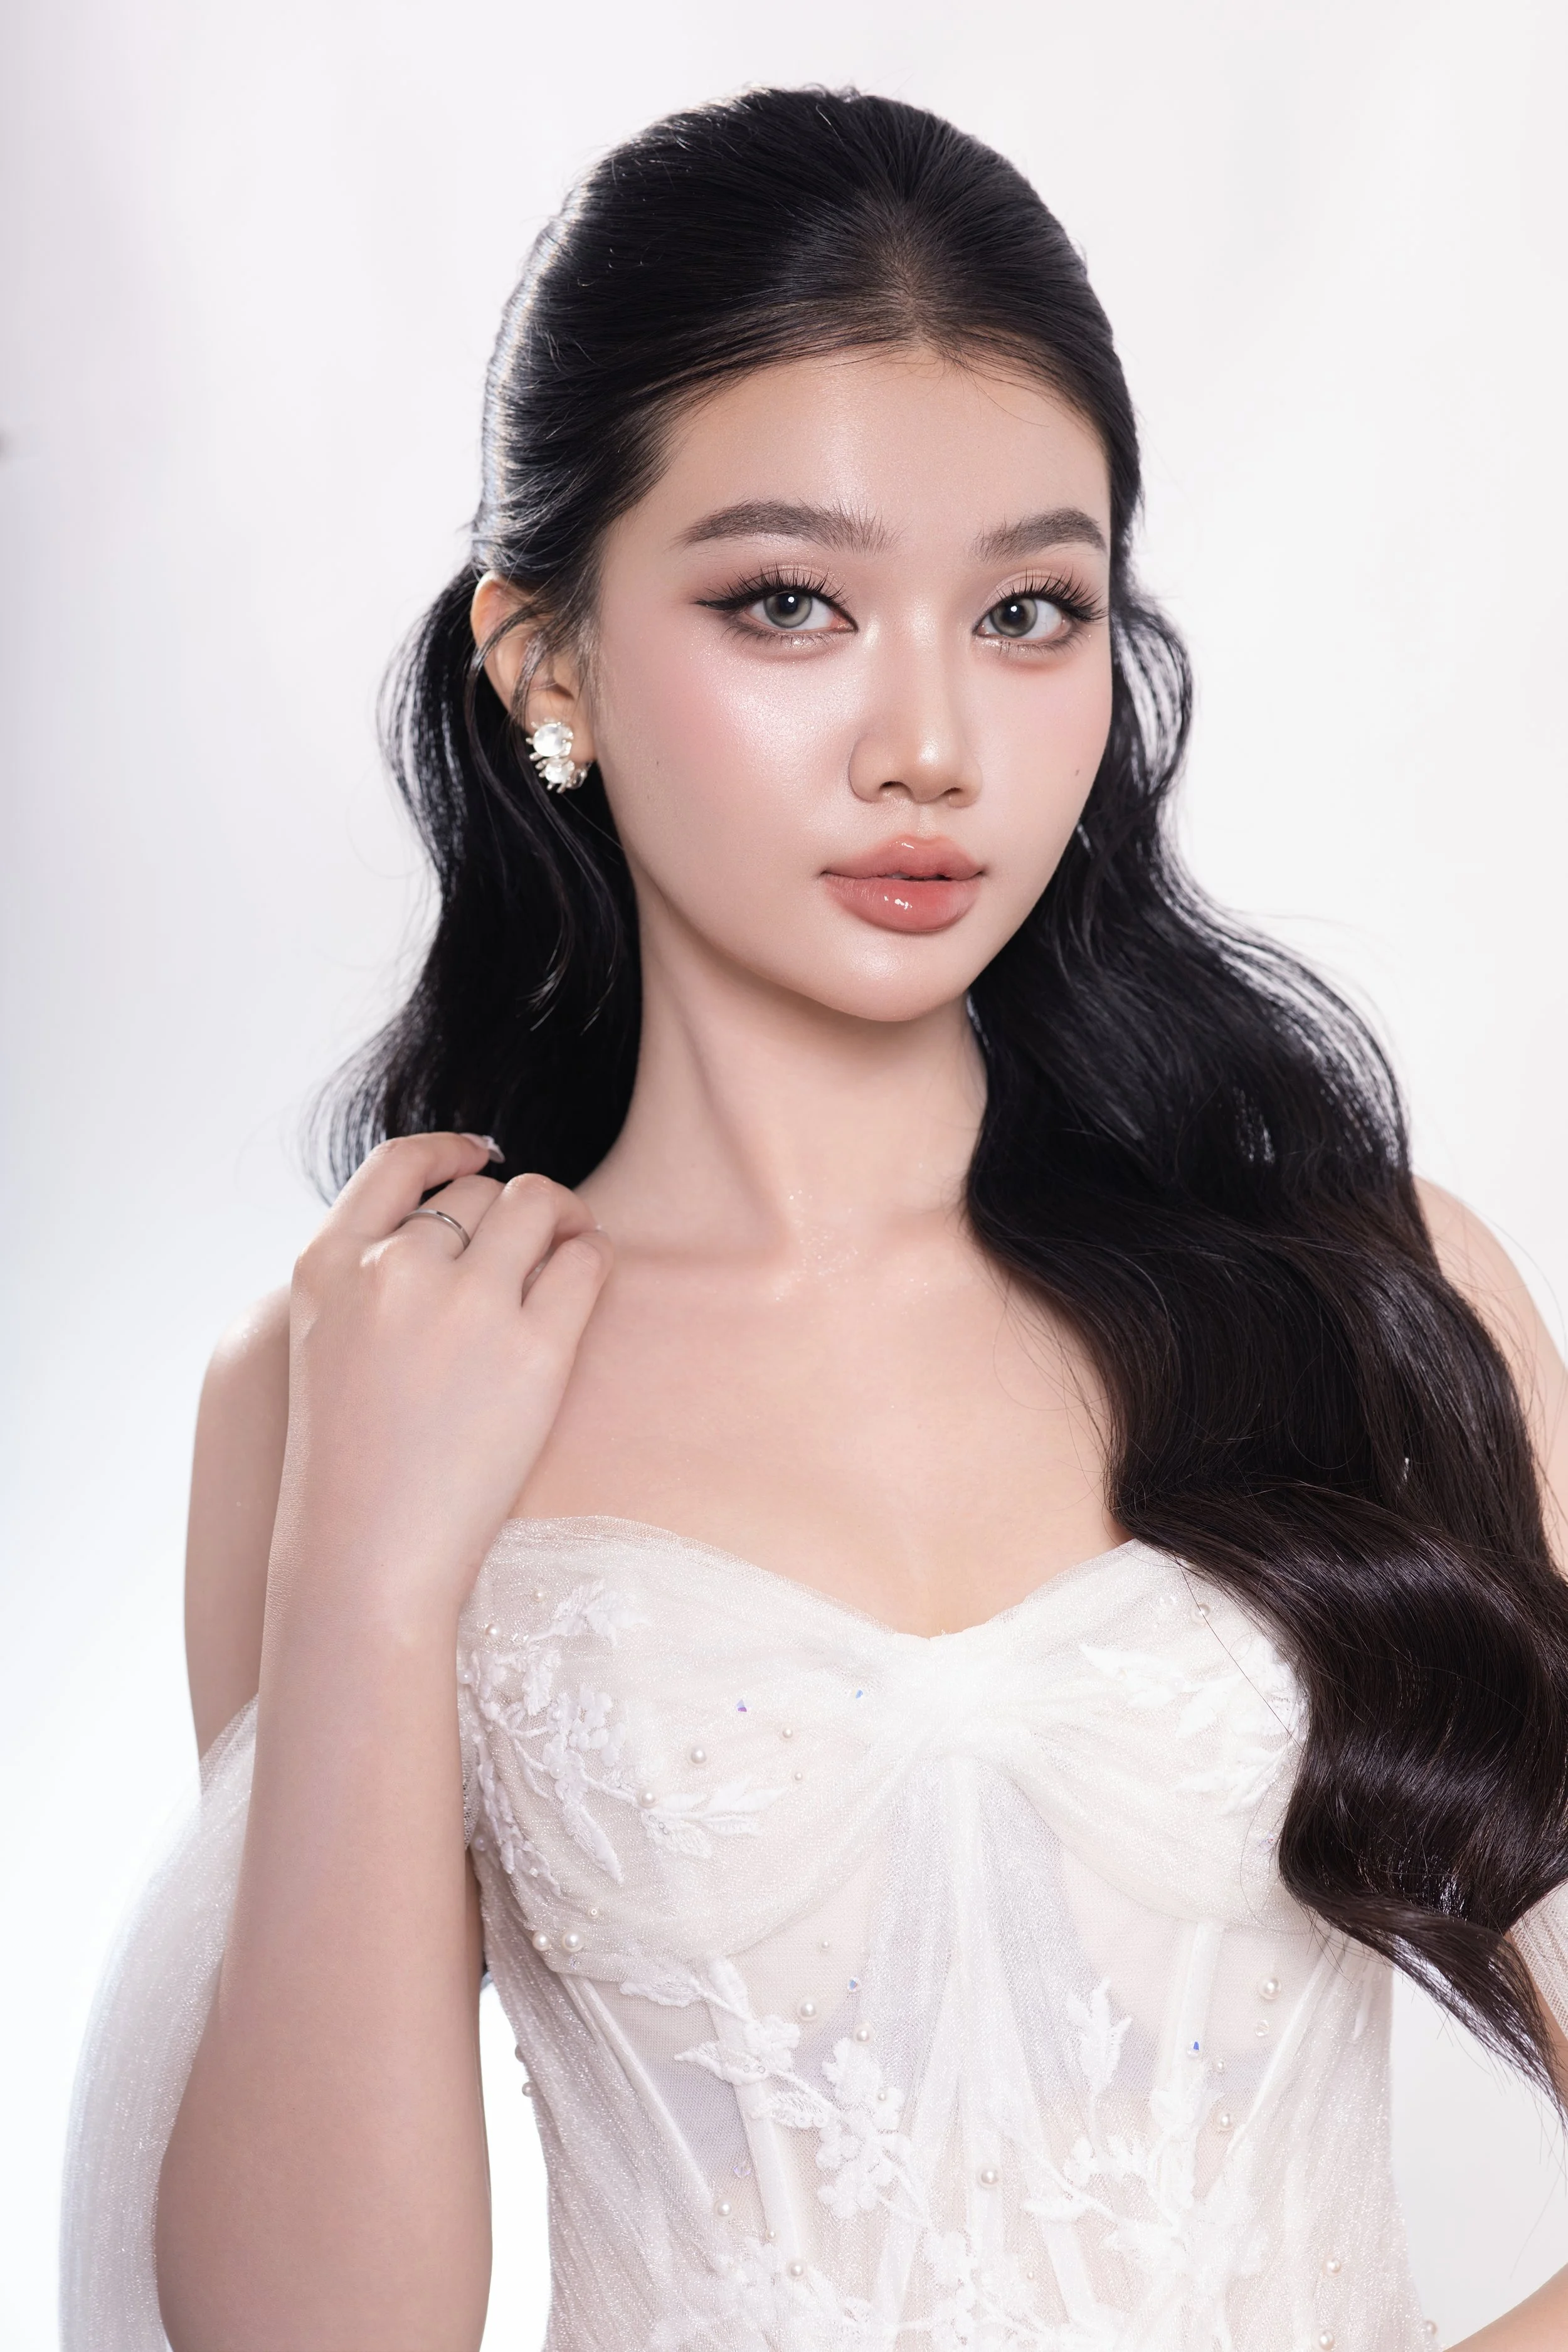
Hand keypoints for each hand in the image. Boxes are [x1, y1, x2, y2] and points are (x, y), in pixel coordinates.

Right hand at [266, 1133, 611, 1630]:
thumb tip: (454, 1222)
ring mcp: (465, 1307)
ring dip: (564, 1216)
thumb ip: (369, 1279)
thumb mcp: (325, 1346)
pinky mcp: (533, 1350)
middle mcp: (394, 1271)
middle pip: (478, 1191)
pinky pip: (585, 1262)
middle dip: (513, 1208)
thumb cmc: (349, 1468)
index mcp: (327, 1266)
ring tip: (573, 1245)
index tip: (484, 1155)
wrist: (365, 1557)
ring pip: (536, 1205)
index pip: (397, 1164)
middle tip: (540, 1235)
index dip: (449, 1149)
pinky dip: (594, 1257)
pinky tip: (590, 1277)